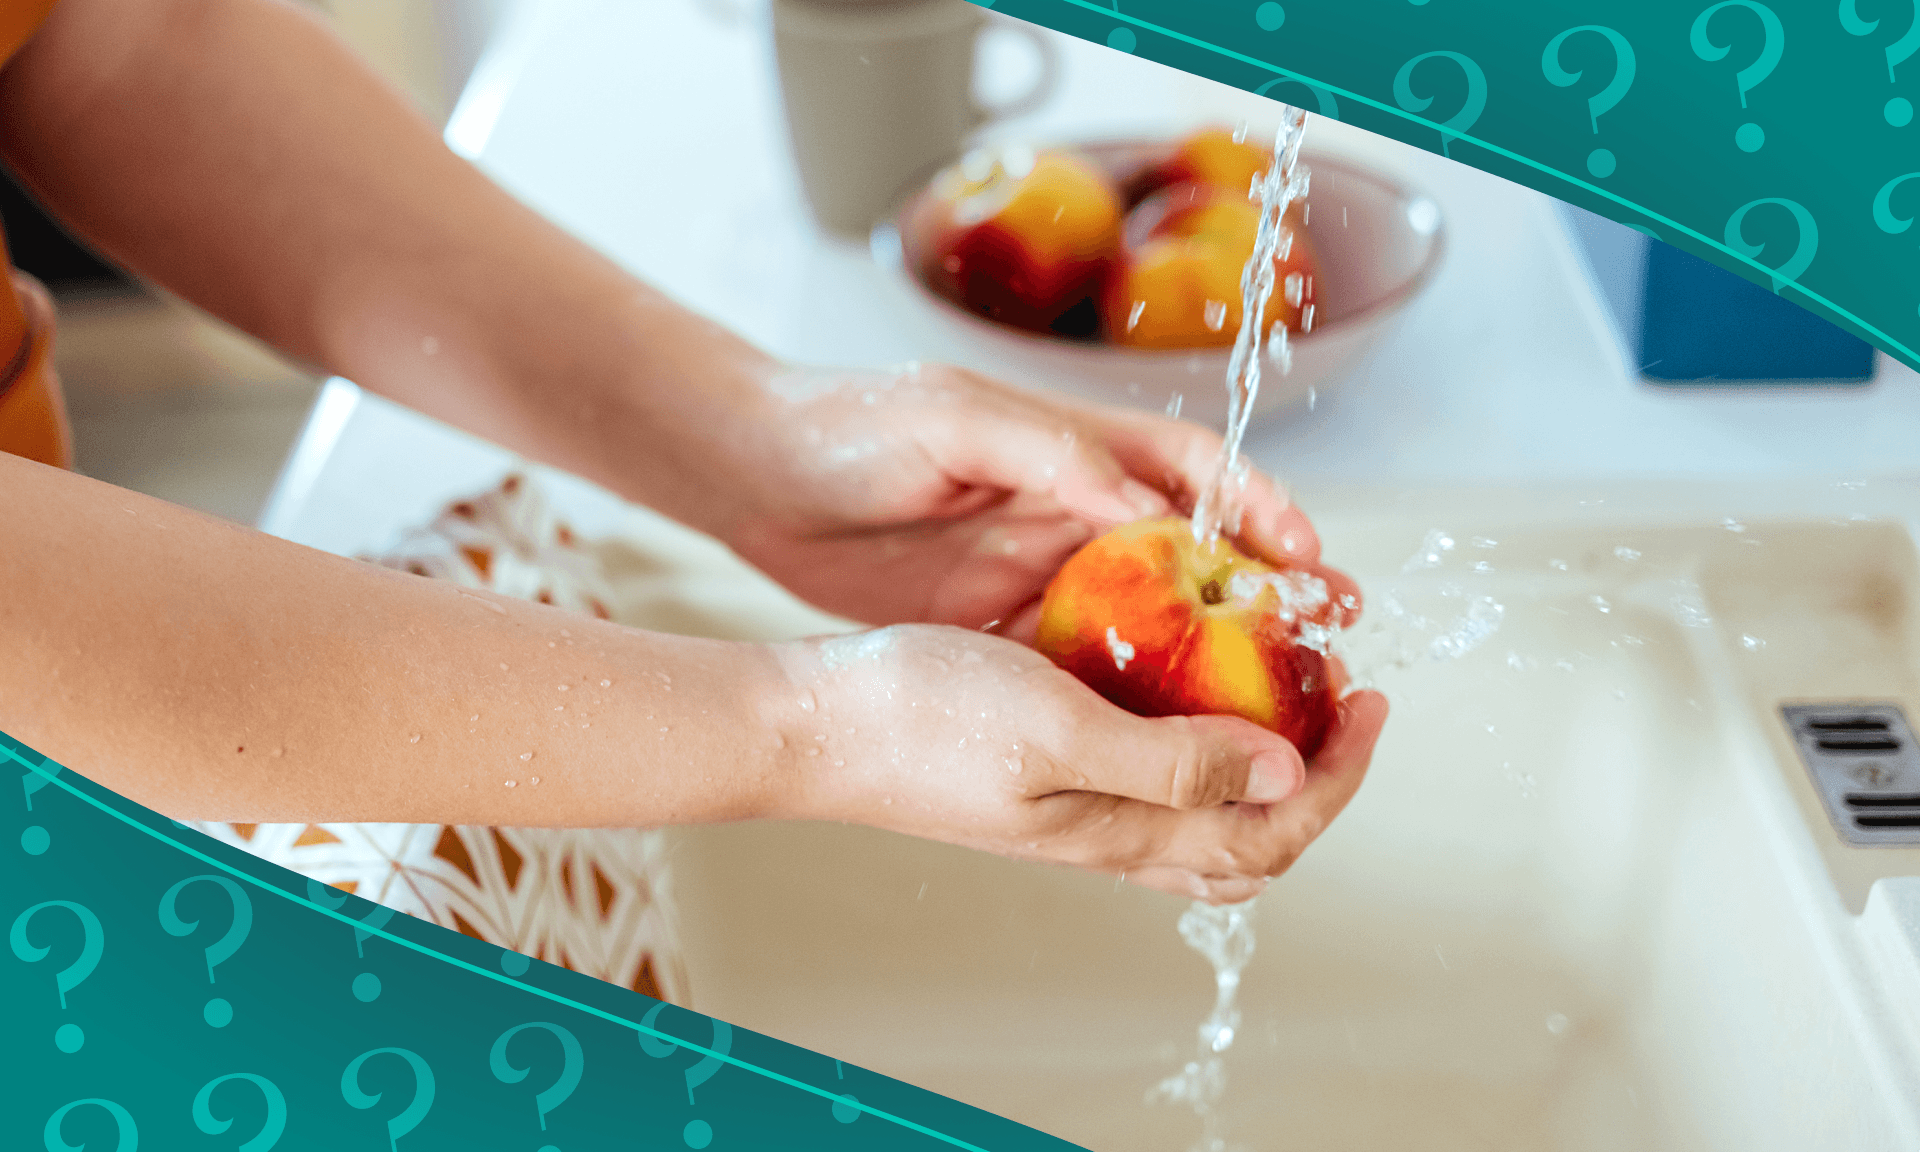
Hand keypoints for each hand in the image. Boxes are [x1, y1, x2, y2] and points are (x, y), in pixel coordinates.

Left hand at [726, 362, 1353, 639]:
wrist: (752, 477)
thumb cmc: (844, 426)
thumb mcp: (946, 419)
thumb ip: (1045, 451)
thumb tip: (1139, 499)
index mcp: (1069, 447)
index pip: (1191, 470)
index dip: (1258, 505)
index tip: (1307, 554)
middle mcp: (1066, 508)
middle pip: (1190, 549)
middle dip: (1262, 590)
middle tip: (1327, 635)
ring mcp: (1032, 569)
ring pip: (1145, 614)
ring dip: (1208, 650)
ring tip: (1272, 696)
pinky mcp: (993, 621)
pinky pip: (1079, 660)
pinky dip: (1128, 688)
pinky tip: (1167, 727)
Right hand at [770, 624, 1388, 903]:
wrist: (813, 725)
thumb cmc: (921, 719)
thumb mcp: (1061, 728)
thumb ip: (1175, 762)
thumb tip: (1288, 776)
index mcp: (1122, 828)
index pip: (1273, 832)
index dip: (1341, 774)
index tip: (1368, 694)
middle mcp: (1107, 830)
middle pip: (1249, 842)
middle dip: (1317, 778)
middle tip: (1341, 696)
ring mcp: (1072, 805)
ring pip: (1200, 813)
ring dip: (1262, 758)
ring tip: (1280, 683)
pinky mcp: (1040, 772)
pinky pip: (1148, 773)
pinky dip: (1196, 735)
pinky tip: (1179, 672)